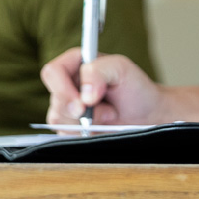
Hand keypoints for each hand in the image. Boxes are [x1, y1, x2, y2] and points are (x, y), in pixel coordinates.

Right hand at [40, 48, 162, 126]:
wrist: (146, 114)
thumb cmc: (135, 86)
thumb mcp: (121, 68)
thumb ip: (98, 71)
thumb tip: (84, 95)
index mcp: (74, 63)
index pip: (52, 73)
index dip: (63, 89)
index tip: (83, 103)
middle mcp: (67, 84)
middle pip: (56, 101)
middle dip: (82, 111)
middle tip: (107, 111)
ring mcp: (67, 107)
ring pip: (59, 120)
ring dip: (87, 122)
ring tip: (108, 115)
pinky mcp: (70, 127)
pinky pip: (66, 135)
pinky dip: (85, 134)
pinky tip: (101, 127)